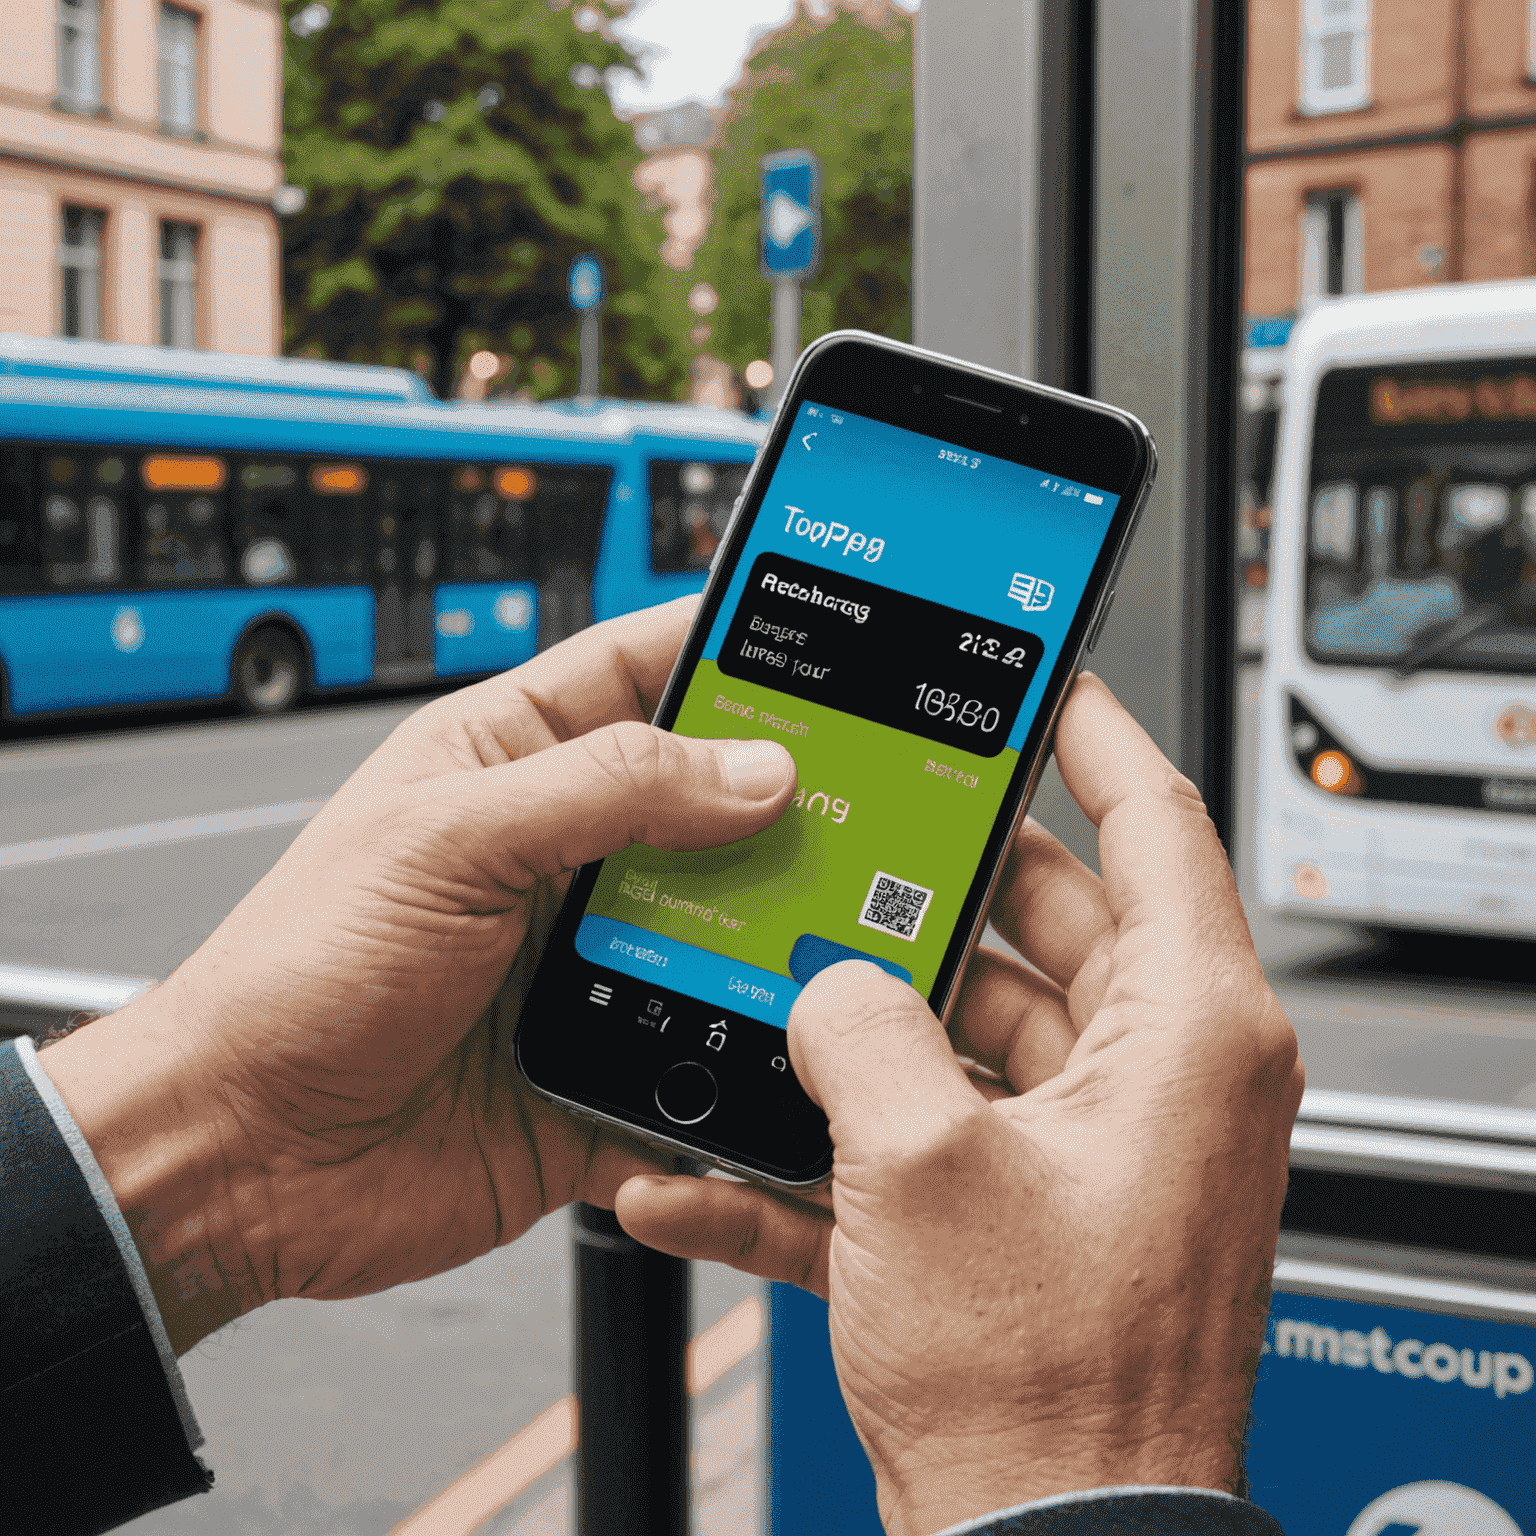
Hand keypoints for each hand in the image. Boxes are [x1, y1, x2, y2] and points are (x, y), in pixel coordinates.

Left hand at [40, 599, 795, 1353]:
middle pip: (707, 807)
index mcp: (508, 767)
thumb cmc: (296, 978)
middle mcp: (560, 861)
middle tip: (878, 802)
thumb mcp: (446, 840)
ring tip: (851, 927)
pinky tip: (792, 1053)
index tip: (824, 644)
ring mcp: (586, 964)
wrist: (241, 1160)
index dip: (726, 648)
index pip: (636, 673)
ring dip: (780, 937)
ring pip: (725, 931)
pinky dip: (747, 1062)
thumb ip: (604, 789)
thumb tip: (751, 766)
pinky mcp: (604, 1066)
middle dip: (788, 805)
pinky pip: (705, 1058)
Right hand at [617, 673, 1302, 1535]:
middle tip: (857, 842)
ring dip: (867, 1024)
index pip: (1155, 823)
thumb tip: (826, 986)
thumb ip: (860, 1029)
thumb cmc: (1042, 1393)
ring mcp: (1089, 1146)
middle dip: (936, 889)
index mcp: (1186, 1035)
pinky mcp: (1029, 1212)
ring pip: (973, 1026)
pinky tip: (720, 1168)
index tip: (1042, 684)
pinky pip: (931, 1136)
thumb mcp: (920, 1171)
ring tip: (771, 995)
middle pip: (1046, 922)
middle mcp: (1154, 1080)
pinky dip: (839, 1147)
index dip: (1092, 736)